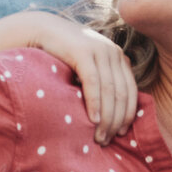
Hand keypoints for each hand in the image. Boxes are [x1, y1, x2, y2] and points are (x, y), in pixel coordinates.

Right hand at [14, 12, 136, 144]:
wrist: (40, 30)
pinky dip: (95, 103)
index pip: (131, 92)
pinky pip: (93, 82)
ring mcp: (100, 50)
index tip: (122, 134)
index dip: (128, 115)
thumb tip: (109, 116)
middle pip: (122, 94)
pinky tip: (92, 120)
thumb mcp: (87, 68)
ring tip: (100, 137)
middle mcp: (114, 53)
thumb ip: (101, 83)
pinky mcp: (83, 51)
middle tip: (107, 141)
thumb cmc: (62, 55)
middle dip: (116, 121)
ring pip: (110, 91)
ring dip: (106, 118)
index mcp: (119, 58)